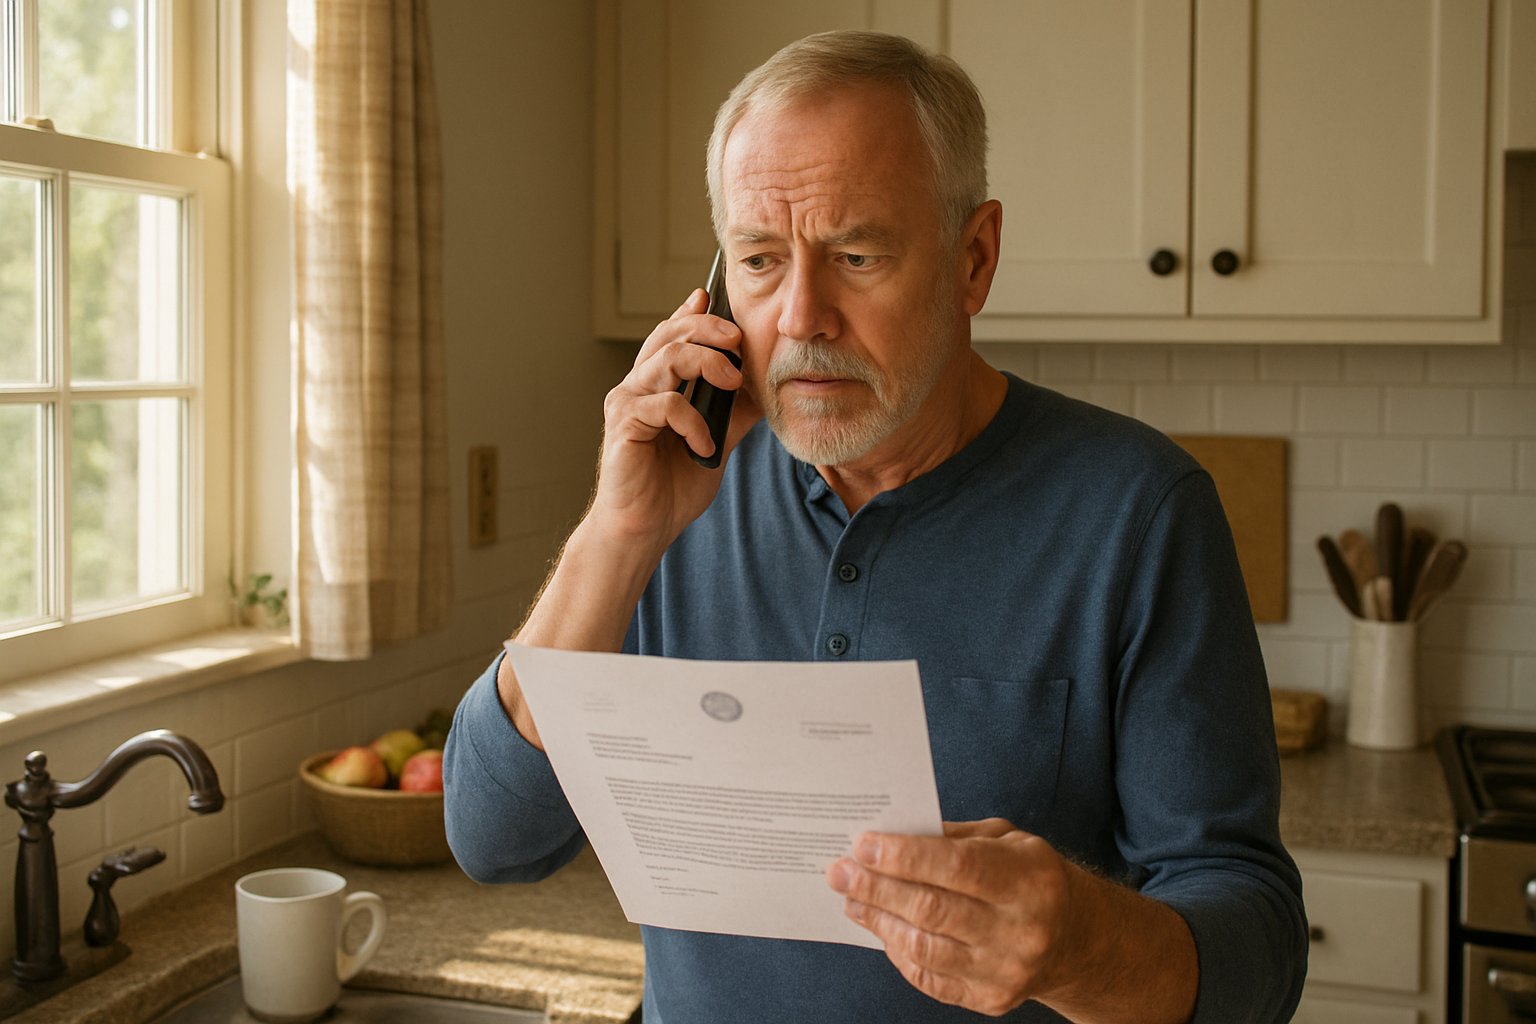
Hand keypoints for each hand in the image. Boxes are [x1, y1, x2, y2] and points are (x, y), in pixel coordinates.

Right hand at [588, 288, 760, 553]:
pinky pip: (666, 405)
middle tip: (739, 340)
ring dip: (706, 364)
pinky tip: (705, 447)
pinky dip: (694, 422)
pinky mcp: (623, 424)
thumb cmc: (672, 488)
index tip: (714, 297)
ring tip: (733, 382)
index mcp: (655, 386)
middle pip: (669, 335)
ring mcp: (627, 403)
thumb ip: (733, 413)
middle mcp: (637, 387)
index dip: (692, 312)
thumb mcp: (716, 442)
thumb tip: (765, 387)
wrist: (644, 529)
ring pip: (666, 358)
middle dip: (708, 328)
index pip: (671, 335)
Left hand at [826, 819, 1197, 1022]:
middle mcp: (1022, 930)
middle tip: (839, 871)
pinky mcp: (992, 1000)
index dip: (904, 855)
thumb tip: (891, 834)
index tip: (862, 844)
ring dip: (879, 920)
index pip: (957, 866)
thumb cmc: (1031, 877)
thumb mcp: (1007, 840)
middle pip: (933, 908)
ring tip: (852, 899)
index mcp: (1029, 880)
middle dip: (876, 887)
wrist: (1077, 938)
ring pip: (925, 947)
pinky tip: (882, 928)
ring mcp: (1006, 970)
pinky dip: (899, 952)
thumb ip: (953, 837)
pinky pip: (930, 979)